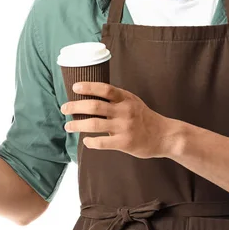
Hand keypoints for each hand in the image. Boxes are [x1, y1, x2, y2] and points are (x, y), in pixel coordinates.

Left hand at [60, 82, 176, 158]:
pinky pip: (103, 142)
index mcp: (126, 98)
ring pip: (95, 125)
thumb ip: (115, 98)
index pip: (105, 89)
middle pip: (95, 106)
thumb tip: (90, 94)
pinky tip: (86, 141)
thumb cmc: (144, 117)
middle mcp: (124, 111)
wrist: (164, 135)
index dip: (89, 87)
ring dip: (77, 125)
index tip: (75, 87)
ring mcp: (124, 127)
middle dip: (76, 107)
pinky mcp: (125, 143)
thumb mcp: (132, 101)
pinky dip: (91, 142)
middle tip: (64, 108)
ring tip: (68, 126)